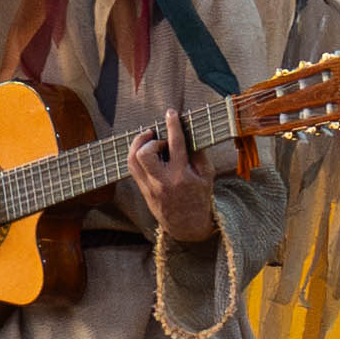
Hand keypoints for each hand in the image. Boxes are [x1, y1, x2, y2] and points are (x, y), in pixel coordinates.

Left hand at [123, 129, 216, 243]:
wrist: (188, 226)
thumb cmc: (200, 199)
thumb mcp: (207, 176)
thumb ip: (199, 154)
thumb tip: (187, 134)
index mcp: (181, 176)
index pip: (175, 144)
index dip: (172, 125)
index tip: (171, 113)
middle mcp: (162, 181)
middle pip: (145, 153)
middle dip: (150, 140)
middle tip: (161, 140)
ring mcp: (149, 187)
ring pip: (132, 159)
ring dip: (139, 144)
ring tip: (150, 141)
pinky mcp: (143, 190)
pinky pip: (132, 167)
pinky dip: (136, 154)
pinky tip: (146, 151)